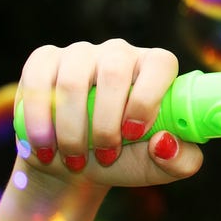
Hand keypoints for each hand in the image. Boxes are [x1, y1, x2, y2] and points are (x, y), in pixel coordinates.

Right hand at [16, 39, 202, 186]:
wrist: (76, 165)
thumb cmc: (127, 160)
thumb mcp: (161, 168)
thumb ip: (182, 161)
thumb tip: (164, 141)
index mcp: (156, 68)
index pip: (160, 64)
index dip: (148, 99)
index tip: (133, 134)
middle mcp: (120, 53)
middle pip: (114, 72)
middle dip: (106, 124)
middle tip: (104, 157)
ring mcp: (81, 53)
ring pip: (73, 81)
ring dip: (72, 130)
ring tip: (74, 160)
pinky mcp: (44, 61)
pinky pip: (39, 81)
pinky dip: (39, 120)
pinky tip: (44, 146)